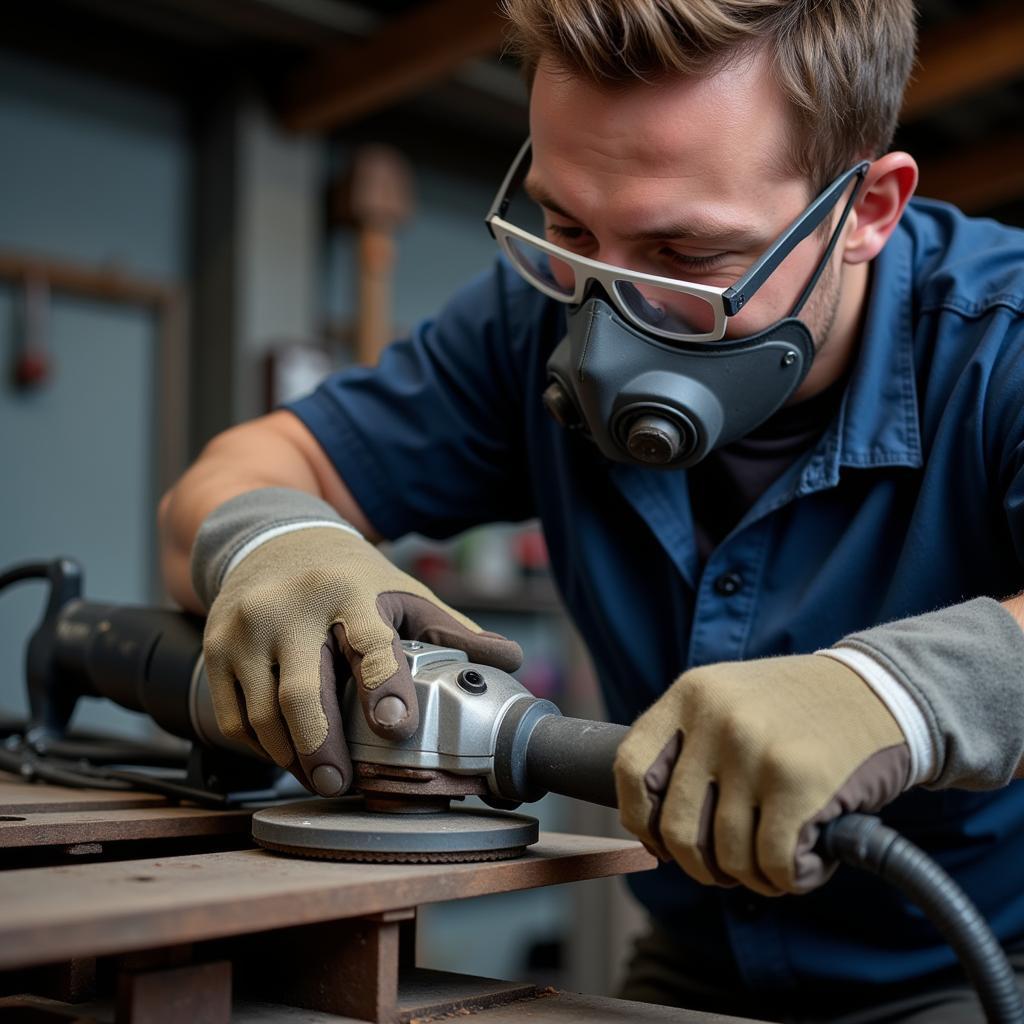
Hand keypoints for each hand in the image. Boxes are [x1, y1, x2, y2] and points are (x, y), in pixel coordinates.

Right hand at [203, 526, 521, 795]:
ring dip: (292, 757)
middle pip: (304, 692)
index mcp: (352, 592)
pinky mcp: (214, 648)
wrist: (271, 538)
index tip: (395, 727)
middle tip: (341, 785)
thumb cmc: (348, 576)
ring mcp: (246, 628)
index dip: (385, 687)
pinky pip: (232, 718)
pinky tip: (286, 754)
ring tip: (319, 776)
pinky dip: (259, 747)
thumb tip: (510, 661)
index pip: (371, 643)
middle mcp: (292, 607)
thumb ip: (452, 631)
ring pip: (263, 715)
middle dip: (324, 749)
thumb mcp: (402, 592)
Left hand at [613, 654, 909, 894]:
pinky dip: (790, 879)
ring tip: (775, 860)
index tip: (661, 841)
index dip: (639, 818)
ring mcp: (756, 748)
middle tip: (728, 868)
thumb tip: (650, 832)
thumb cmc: (797, 710)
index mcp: (689, 694)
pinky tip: (807, 861)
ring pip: (728, 854)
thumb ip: (688, 747)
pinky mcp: (799, 782)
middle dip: (701, 865)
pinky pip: (773, 863)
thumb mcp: (729, 699)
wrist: (880, 690)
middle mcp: (717, 717)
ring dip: (753, 876)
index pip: (630, 768)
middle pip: (676, 826)